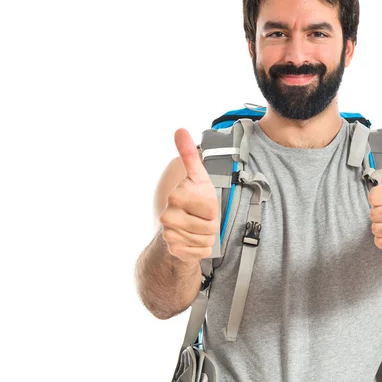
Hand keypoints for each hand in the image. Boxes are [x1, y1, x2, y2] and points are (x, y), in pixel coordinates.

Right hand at [159, 128, 219, 261]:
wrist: (180, 227)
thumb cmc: (193, 200)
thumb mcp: (197, 176)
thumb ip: (189, 155)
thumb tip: (180, 130)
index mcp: (176, 196)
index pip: (211, 209)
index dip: (213, 209)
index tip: (204, 205)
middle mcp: (168, 216)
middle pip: (210, 226)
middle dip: (211, 224)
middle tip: (202, 218)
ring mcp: (169, 234)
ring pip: (206, 240)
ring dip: (207, 236)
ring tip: (198, 228)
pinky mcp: (173, 250)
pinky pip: (201, 252)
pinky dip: (202, 248)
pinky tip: (194, 240)